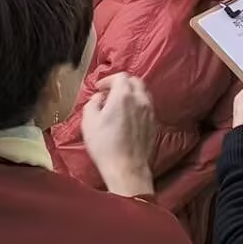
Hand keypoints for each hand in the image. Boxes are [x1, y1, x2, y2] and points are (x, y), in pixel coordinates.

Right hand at [80, 73, 158, 197]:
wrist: (126, 167)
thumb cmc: (105, 146)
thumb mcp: (88, 121)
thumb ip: (93, 103)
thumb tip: (100, 97)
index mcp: (124, 96)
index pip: (121, 76)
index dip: (108, 79)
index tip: (100, 88)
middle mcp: (140, 100)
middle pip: (135, 81)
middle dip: (121, 83)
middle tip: (110, 93)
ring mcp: (149, 111)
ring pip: (143, 92)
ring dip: (131, 93)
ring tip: (119, 103)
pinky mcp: (154, 123)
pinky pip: (147, 106)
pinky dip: (138, 104)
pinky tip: (128, 115)